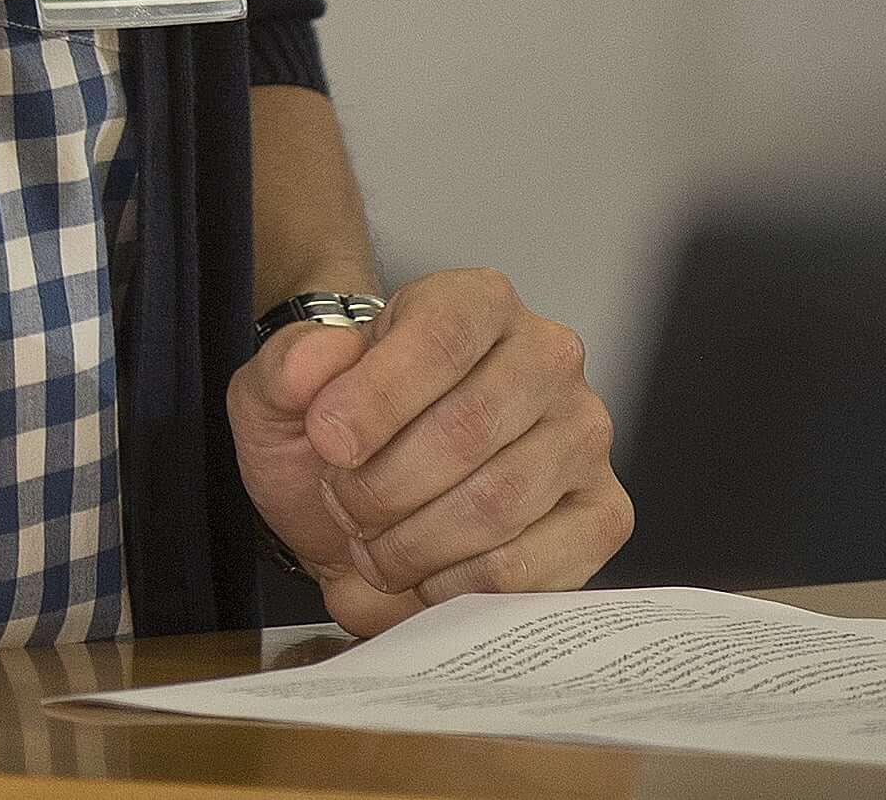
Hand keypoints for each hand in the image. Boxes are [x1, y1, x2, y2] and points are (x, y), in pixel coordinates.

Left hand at [230, 271, 632, 630]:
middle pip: (469, 429)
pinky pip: (535, 566)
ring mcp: (584, 436)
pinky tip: (423, 576)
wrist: (365, 480)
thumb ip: (288, 366)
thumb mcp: (282, 388)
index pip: (440, 338)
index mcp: (475, 300)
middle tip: (343, 506)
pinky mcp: (604, 514)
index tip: (326, 444)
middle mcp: (547, 358)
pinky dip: (459, 585)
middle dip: (383, 487)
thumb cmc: (336, 425)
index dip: (376, 401)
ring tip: (373, 544)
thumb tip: (317, 364)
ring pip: (499, 503)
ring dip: (413, 543)